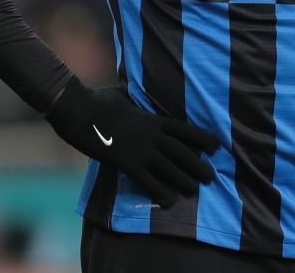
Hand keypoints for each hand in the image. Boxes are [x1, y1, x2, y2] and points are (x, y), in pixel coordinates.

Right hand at [45, 77, 217, 207]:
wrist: (79, 110)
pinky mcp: (129, 164)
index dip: (202, 139)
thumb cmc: (97, 99)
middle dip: (200, 166)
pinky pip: (151, 183)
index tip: (215, 147)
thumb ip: (133, 99)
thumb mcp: (122, 94)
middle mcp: (153, 135)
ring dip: (186, 182)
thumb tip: (132, 92)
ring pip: (173, 170)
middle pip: (184, 153)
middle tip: (210, 177)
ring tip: (193, 190)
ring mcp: (142, 150)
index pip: (185, 130)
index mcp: (153, 118)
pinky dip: (162, 193)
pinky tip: (168, 202)